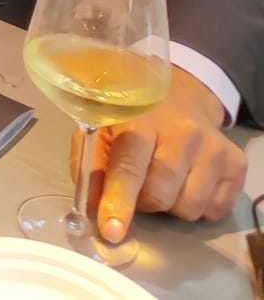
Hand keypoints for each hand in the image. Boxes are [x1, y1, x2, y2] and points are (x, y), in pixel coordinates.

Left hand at [73, 64, 245, 242]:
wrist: (181, 96)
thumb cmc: (134, 116)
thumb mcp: (101, 127)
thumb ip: (91, 165)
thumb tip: (89, 207)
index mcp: (140, 119)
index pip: (129, 166)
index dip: (119, 200)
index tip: (111, 230)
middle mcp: (182, 132)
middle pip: (159, 195)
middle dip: (144, 201)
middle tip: (139, 183)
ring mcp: (213, 147)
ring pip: (188, 208)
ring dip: (171, 204)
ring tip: (165, 178)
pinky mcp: (235, 163)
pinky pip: (213, 210)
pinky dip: (197, 205)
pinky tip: (189, 180)